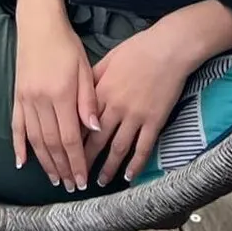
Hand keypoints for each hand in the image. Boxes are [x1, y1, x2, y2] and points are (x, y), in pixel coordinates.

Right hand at [11, 0, 99, 191]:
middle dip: (62, 168)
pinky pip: (16, 126)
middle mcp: (41, 101)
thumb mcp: (85, 69)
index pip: (69, 138)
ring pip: (34, 139)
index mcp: (61, 95)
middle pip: (51, 144)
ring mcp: (25, 100)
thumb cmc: (66, 45)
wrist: (38, 25)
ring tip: (54, 179)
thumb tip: (93, 129)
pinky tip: (21, 162)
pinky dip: (18, 146)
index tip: (83, 179)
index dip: (76, 162)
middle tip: (71, 187)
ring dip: (44, 163)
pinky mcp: (17, 97)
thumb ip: (88, 100)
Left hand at [84, 26, 196, 185]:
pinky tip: (129, 176)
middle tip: (77, 177)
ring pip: (118, 148)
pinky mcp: (154, 120)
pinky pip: (143, 147)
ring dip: (108, 167)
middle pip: (96, 140)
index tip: (64, 155)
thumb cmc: (137, 49)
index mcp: (101, 92)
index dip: (72, 141)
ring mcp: (136, 116)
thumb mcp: (108, 59)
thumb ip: (92, 79)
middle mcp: (115, 108)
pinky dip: (136, 164)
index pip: (82, 123)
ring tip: (100, 182)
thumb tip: (77, 93)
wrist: (168, 48)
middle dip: (85, 161)